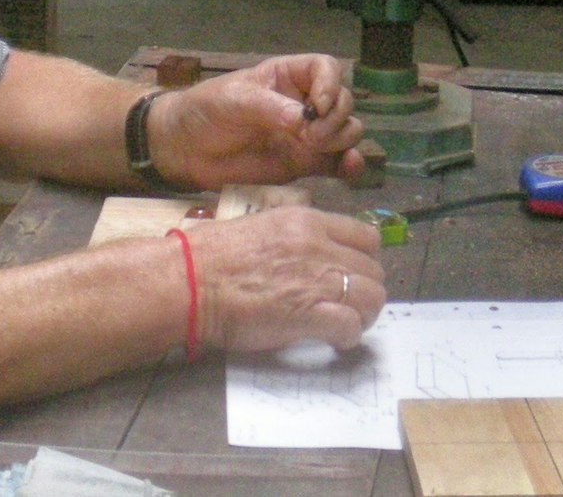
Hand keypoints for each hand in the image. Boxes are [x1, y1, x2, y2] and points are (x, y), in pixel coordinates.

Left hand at [152, 55, 363, 188]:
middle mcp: (304, 102)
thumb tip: (306, 122)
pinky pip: (337, 163)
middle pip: (343, 102)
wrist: (185, 150)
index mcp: (288, 76)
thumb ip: (271, 109)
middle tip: (309, 136)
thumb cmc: (205, 112)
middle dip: (335, 118)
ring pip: (347, 131)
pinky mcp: (305, 164)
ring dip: (342, 139)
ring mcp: (307, 134)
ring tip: (314, 149)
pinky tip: (349, 169)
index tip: (317, 106)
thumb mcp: (234, 101)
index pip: (327, 68)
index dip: (331, 84)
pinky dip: (349, 166)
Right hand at [189, 206, 385, 351]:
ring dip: (363, 314)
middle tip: (346, 306)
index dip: (364, 260)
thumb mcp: (261, 228)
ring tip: (344, 324)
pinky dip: (348, 336)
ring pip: (372, 297)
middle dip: (364, 291)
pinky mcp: (310, 314)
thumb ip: (294, 239)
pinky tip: (334, 340)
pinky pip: (352, 325)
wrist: (190, 282)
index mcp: (307, 221)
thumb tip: (308, 258)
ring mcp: (317, 280)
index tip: (351, 275)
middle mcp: (319, 246)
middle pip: (373, 270)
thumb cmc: (211, 257)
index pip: (366, 236)